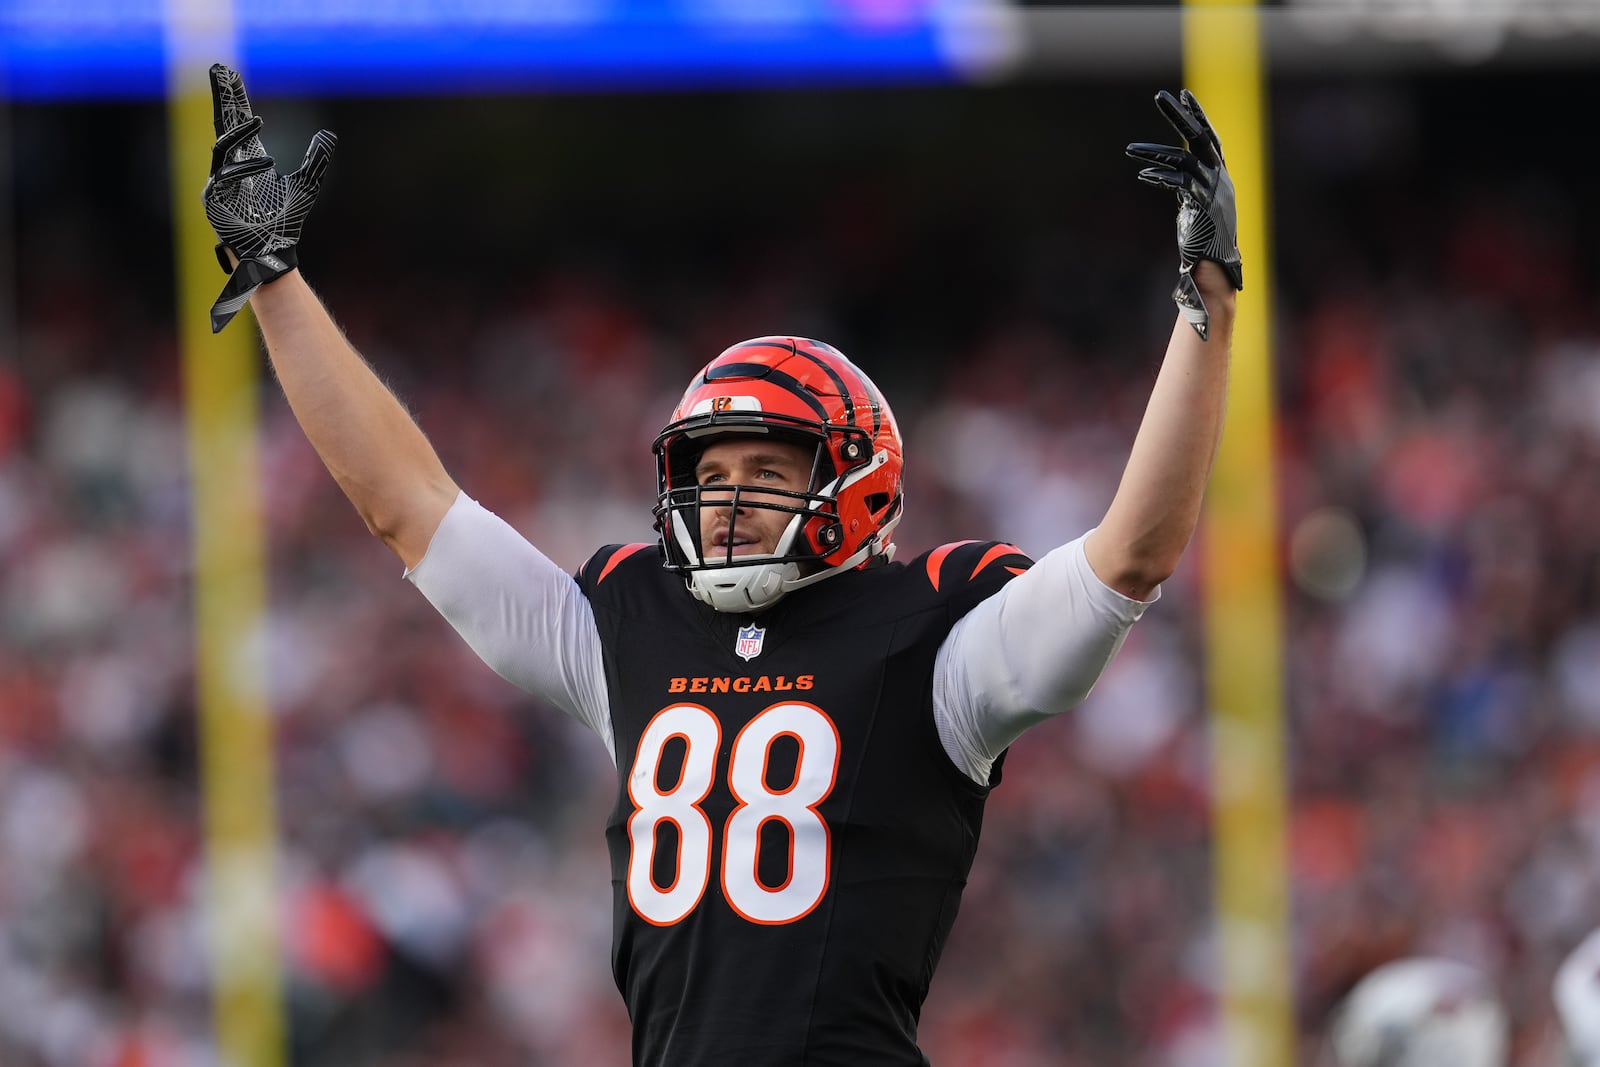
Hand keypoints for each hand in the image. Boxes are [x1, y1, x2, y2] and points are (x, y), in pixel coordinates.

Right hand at [203, 64, 336, 332]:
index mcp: (247, 158)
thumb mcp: (307, 185)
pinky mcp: (213, 199)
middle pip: (223, 123)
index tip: (228, 73)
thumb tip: (328, 135)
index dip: (233, 97)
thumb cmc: (286, 224)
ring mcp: (217, 181)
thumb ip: (316, 160)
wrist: (274, 255)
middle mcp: (228, 165)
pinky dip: (245, 167)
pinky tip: (267, 163)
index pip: (237, 121)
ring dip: (238, 131)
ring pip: (222, 145)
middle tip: (219, 70)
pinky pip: (225, 175)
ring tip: (257, 119)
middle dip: (221, 97)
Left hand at [1126, 89, 1241, 340]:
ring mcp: (1213, 191)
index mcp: (1220, 175)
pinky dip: (1160, 176)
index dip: (1197, 115)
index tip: (1182, 95)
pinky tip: (1141, 175)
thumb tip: (1165, 171)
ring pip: (1184, 159)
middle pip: (1201, 137)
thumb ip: (1186, 184)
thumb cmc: (1203, 241)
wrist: (1215, 270)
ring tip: (1128, 150)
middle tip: (1160, 96)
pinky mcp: (1203, 206)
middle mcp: (1220, 178)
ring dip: (1155, 153)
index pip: (1210, 137)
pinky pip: (1181, 183)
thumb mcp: (1195, 205)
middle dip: (1180, 116)